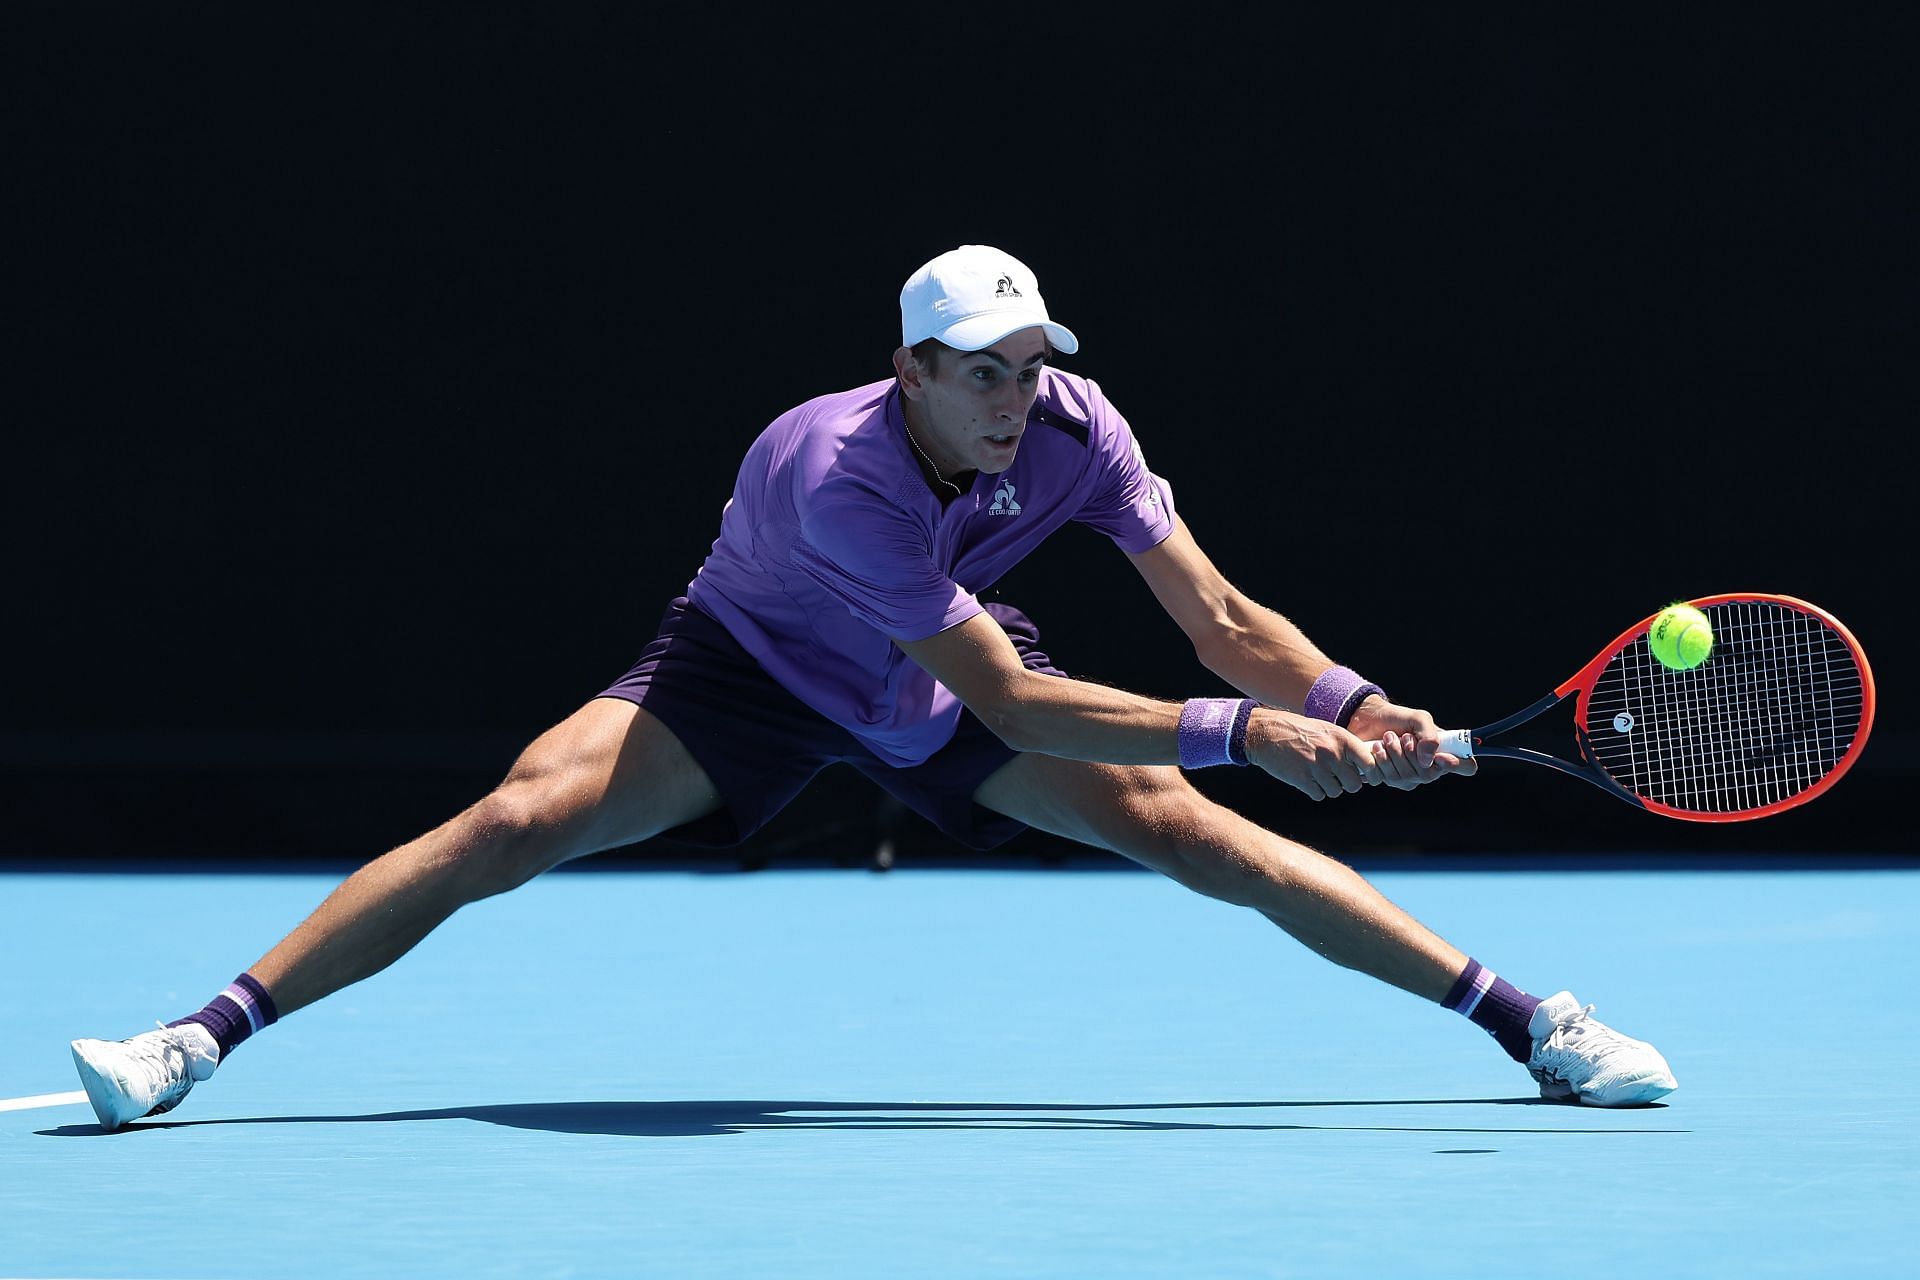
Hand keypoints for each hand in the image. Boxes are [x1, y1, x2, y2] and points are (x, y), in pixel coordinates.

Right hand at [1244, 708, 1383, 800]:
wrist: (1265, 733)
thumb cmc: (1297, 730)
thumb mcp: (1325, 731)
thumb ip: (1344, 746)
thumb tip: (1364, 766)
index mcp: (1341, 739)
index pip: (1369, 763)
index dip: (1372, 774)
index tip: (1369, 778)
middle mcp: (1331, 753)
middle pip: (1354, 784)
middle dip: (1347, 784)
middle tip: (1337, 777)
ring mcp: (1317, 768)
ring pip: (1336, 791)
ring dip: (1329, 787)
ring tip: (1317, 775)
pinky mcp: (1302, 780)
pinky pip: (1319, 795)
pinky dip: (1315, 791)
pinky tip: (1307, 779)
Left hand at [1345, 696, 1477, 789]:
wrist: (1368, 719)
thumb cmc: (1399, 719)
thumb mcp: (1419, 719)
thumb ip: (1430, 736)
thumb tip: (1429, 760)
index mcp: (1443, 753)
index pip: (1466, 767)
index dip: (1458, 765)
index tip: (1441, 757)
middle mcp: (1429, 770)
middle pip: (1428, 775)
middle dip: (1411, 753)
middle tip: (1403, 736)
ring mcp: (1408, 778)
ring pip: (1405, 777)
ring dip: (1394, 753)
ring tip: (1387, 737)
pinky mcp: (1388, 780)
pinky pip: (1386, 778)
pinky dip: (1380, 759)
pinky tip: (1377, 748)